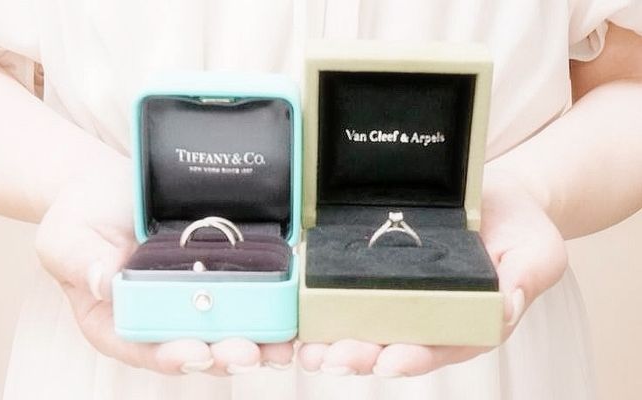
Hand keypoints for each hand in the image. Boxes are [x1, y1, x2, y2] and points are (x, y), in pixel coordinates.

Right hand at [35, 159, 293, 374]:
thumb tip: (105, 281)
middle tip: (250, 351)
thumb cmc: (84, 214)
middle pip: (193, 347)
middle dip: (224, 354)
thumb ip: (80, 260)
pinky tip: (288, 309)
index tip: (197, 352)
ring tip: (281, 343)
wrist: (111, 185)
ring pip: (225, 329)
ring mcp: (191, 298)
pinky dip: (267, 306)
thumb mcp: (68, 234)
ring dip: (255, 340)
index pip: (144, 349)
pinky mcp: (218, 274)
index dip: (172, 356)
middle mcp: (157, 317)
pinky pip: (244, 295)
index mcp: (116, 321)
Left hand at [298, 167, 567, 376]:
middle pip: (392, 344)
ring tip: (307, 348)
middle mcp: (428, 316)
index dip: (414, 357)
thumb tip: (507, 306)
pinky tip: (299, 311)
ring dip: (333, 340)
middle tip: (331, 357)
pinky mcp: (377, 271)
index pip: (439, 348)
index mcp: (467, 322)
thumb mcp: (537, 251)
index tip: (390, 359)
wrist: (496, 193)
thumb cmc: (520, 227)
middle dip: (360, 355)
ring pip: (363, 326)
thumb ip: (526, 280)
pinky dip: (321, 304)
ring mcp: (399, 295)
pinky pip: (347, 291)